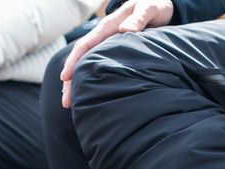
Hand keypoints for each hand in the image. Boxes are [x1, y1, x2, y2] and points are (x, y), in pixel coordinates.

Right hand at [60, 0, 174, 107]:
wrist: (159, 4)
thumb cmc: (154, 5)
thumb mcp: (149, 8)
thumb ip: (139, 18)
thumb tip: (126, 30)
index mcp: (109, 26)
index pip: (86, 44)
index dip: (74, 61)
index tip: (65, 78)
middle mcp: (104, 35)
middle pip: (81, 58)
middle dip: (71, 80)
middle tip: (66, 102)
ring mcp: (107, 44)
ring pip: (87, 64)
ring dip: (78, 83)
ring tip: (71, 104)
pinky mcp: (114, 50)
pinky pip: (98, 65)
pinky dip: (90, 78)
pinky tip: (88, 93)